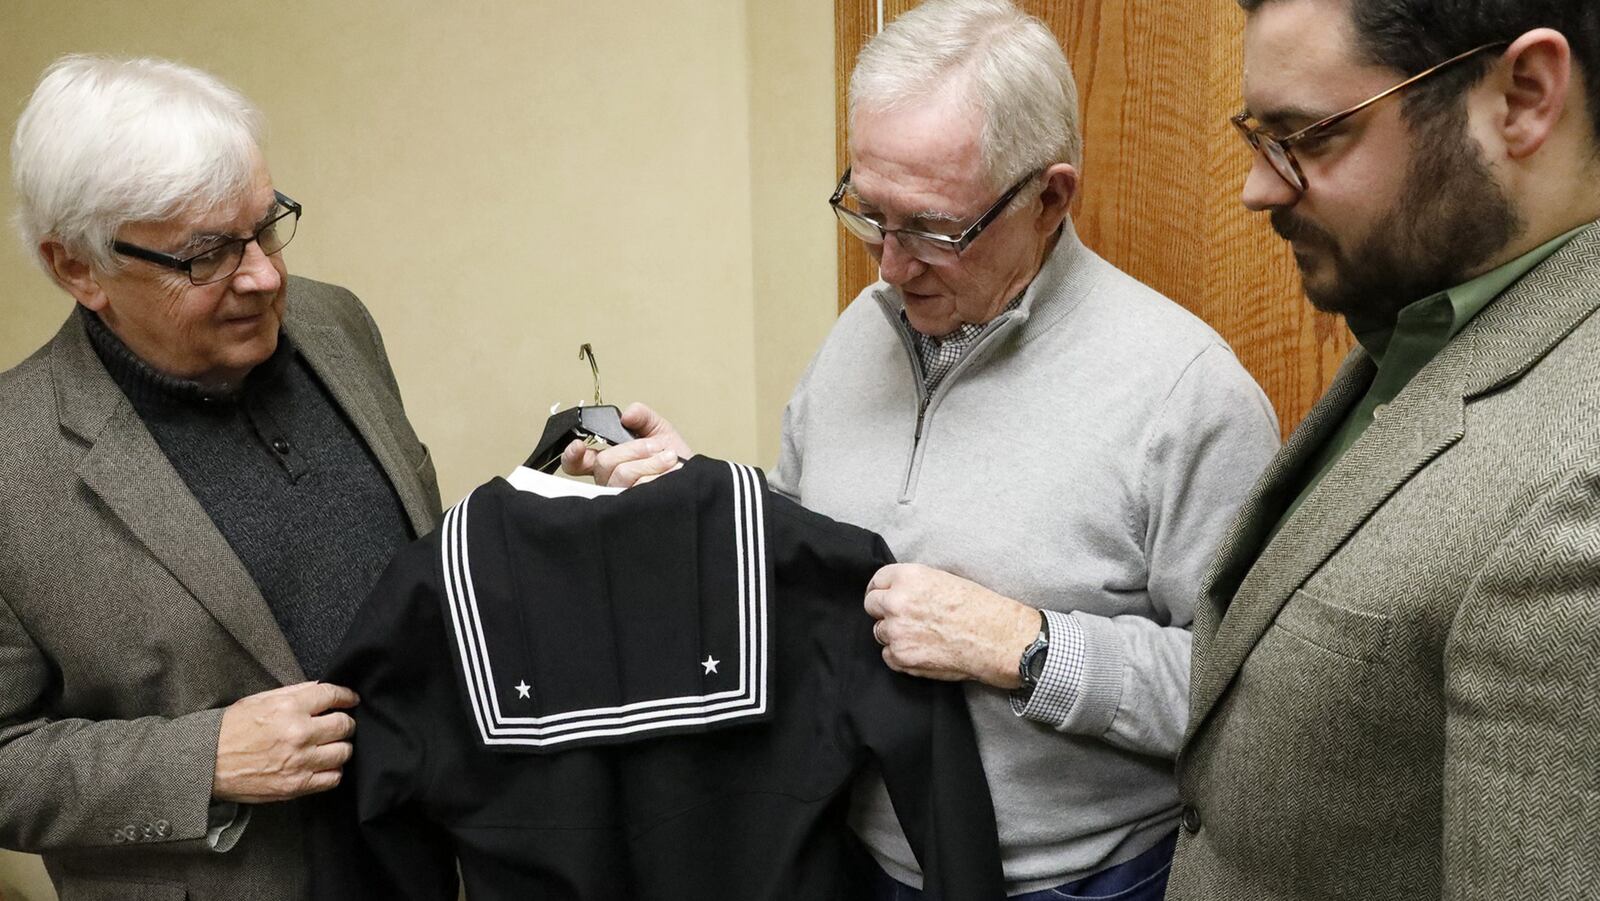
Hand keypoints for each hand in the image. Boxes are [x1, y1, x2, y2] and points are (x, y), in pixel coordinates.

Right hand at [212, 682, 358, 802]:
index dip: (346, 696)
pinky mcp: (296, 785)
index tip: (351, 699)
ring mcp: (300, 761)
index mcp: (289, 707)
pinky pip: (333, 778)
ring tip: (330, 745)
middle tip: (339, 724)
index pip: (333, 696)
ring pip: (344, 752)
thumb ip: (295, 693)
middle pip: (344, 725)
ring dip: (340, 747)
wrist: (206, 764)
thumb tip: (322, 688)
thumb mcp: (260, 700)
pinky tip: (323, 765)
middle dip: (345, 723)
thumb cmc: (231, 729)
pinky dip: (333, 771)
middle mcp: (299, 733)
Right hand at [559, 402, 691, 487]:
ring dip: (651, 462)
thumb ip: (642, 416)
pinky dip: (660, 475)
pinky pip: (641, 489)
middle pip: (605, 463)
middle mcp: (610, 482)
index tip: (578, 445)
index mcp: (608, 462)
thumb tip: (628, 414)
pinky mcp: (637, 509)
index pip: (577, 463)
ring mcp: (622, 498)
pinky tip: (671, 474)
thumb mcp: (658, 429)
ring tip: (670, 459)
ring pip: (623, 475)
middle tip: (657, 447)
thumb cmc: (674, 460)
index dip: (572, 455)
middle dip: (634, 450)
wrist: (695, 480)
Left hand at [863, 563, 1039, 687]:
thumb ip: (915, 585)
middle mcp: (897, 602)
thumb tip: (900, 592)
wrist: (997, 639)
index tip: (883, 595)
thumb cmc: (980, 608)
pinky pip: (888, 656)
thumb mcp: (945, 580)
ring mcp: (897, 631)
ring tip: (920, 636)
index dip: (881, 589)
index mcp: (909, 577)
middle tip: (902, 617)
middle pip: (871, 605)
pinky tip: (922, 651)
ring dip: (894, 634)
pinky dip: (900, 655)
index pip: (877, 580)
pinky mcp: (902, 657)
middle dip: (883, 610)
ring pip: (880, 632)